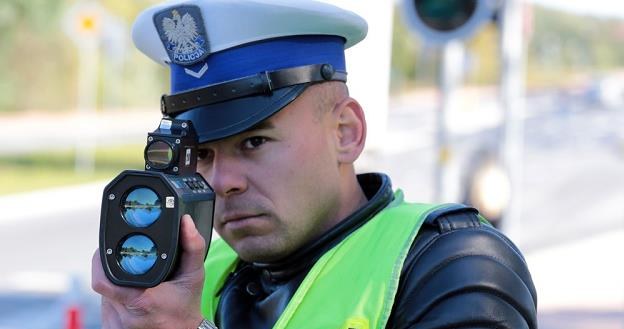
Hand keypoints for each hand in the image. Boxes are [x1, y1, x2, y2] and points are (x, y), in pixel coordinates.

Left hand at [92, 215, 206, 328]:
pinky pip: (105, 309)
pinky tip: (131, 296)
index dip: (99, 263)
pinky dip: (114, 300)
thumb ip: (193, 247)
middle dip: (111, 270)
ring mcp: (116, 326)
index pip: (102, 281)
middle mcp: (125, 317)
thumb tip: (186, 222)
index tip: (105, 249)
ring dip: (114, 285)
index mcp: (141, 300)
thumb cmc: (187, 305)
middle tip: (125, 262)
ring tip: (134, 281)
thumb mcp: (194, 275)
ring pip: (103, 297)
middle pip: (104, 284)